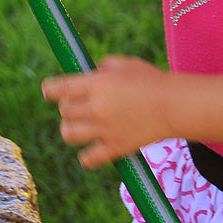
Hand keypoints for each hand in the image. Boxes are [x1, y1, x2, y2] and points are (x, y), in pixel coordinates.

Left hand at [42, 55, 171, 168]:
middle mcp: (97, 107)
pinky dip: (85, 155)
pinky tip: (91, 148)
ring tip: (81, 125)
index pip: (60, 88)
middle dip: (68, 106)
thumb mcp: (127, 63)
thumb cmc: (152, 80)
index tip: (48, 90)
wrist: (174, 106)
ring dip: (70, 128)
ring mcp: (104, 130)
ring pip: (68, 134)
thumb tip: (92, 72)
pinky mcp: (114, 148)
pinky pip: (88, 158)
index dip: (50, 89)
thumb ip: (106, 65)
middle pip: (64, 111)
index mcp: (98, 84)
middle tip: (79, 103)